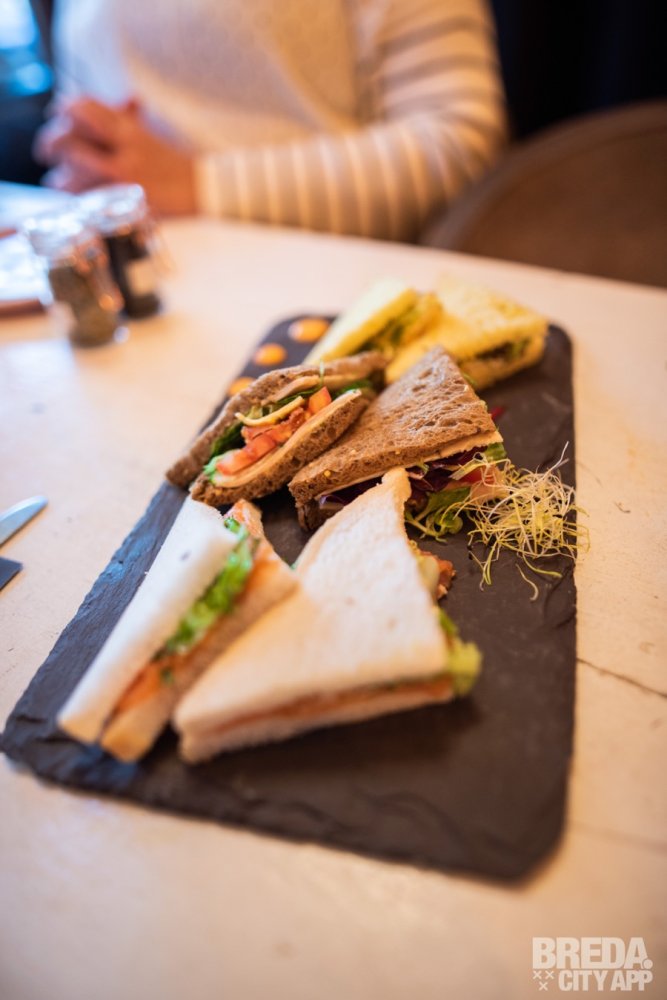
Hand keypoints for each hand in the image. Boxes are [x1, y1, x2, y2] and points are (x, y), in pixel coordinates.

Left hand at [34, 98, 196, 214]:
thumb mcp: (152, 135)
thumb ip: (132, 119)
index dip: (65, 108)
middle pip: (73, 133)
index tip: (57, 114)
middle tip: (46, 152)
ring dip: (59, 173)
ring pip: (76, 164)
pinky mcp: (126, 196)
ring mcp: (124, 171)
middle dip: (52, 140)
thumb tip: (128, 100)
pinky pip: (89, 193)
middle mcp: (124, 145)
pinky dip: (74, 194)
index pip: (86, 106)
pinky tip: (69, 196)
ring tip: (55, 181)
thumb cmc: (176, 165)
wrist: (204, 188)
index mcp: (130, 127)